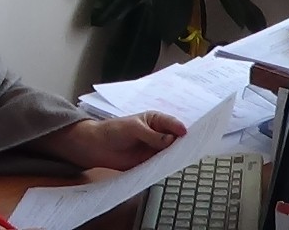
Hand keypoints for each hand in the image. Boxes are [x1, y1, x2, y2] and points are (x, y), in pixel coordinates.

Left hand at [32, 112, 186, 170]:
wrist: (96, 146)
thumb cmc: (113, 130)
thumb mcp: (133, 128)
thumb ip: (151, 135)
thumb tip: (170, 140)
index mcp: (155, 120)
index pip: (172, 123)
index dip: (181, 129)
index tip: (188, 135)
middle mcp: (158, 134)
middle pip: (175, 139)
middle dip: (183, 143)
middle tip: (191, 149)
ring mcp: (154, 148)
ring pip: (170, 152)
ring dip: (176, 156)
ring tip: (184, 160)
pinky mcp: (149, 162)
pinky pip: (161, 163)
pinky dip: (167, 166)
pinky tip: (172, 168)